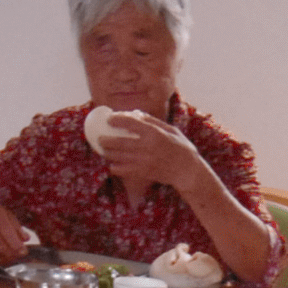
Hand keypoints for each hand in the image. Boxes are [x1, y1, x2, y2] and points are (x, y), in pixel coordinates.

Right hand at [0, 202, 30, 264]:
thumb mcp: (1, 215)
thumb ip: (15, 226)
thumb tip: (26, 238)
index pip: (8, 230)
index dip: (16, 244)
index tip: (23, 251)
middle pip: (0, 242)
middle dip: (10, 252)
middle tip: (16, 256)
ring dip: (2, 256)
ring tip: (8, 257)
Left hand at [92, 110, 208, 197]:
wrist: (187, 171)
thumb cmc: (180, 147)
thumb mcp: (170, 129)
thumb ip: (151, 121)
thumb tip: (134, 114)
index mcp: (154, 133)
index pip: (130, 123)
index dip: (117, 119)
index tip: (109, 119)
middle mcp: (148, 147)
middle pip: (120, 141)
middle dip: (106, 140)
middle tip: (100, 138)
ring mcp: (145, 161)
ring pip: (119, 157)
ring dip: (108, 153)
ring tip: (103, 150)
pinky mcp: (144, 173)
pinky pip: (124, 170)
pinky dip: (116, 168)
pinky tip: (112, 165)